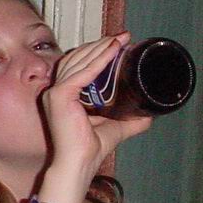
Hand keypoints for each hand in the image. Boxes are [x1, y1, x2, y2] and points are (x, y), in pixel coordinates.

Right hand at [41, 32, 151, 179]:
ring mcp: (55, 92)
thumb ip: (129, 122)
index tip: (117, 43)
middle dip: (100, 45)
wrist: (78, 164)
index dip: (96, 52)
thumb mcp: (114, 129)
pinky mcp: (60, 96)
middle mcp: (54, 90)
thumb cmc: (88, 150)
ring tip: (120, 40)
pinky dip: (99, 60)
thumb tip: (148, 116)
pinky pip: (82, 73)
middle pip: (77, 58)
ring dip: (101, 48)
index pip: (77, 65)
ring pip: (79, 61)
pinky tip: (112, 51)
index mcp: (62, 95)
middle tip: (122, 37)